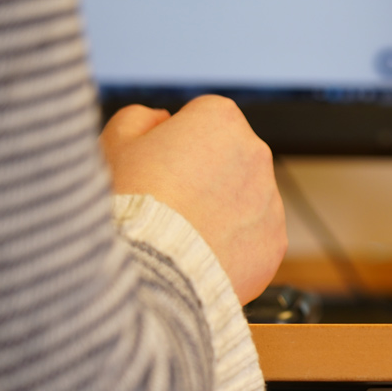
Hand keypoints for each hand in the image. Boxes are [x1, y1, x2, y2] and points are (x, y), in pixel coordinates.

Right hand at [100, 95, 286, 303]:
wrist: (153, 271)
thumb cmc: (131, 204)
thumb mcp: (116, 143)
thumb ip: (140, 118)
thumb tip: (162, 120)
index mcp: (221, 119)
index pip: (204, 120)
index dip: (177, 144)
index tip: (159, 167)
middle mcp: (257, 153)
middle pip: (229, 160)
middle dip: (206, 177)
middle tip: (170, 205)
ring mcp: (271, 200)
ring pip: (245, 201)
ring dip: (222, 212)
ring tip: (184, 234)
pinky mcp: (276, 242)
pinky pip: (253, 240)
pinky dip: (233, 248)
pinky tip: (203, 256)